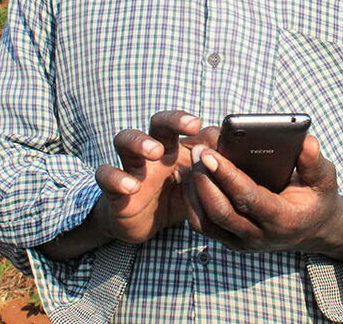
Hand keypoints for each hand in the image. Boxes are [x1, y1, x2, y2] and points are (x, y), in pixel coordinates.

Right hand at [93, 110, 213, 244]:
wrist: (142, 223)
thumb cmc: (175, 196)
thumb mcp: (198, 185)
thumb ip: (213, 169)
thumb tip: (236, 151)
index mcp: (175, 147)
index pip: (186, 125)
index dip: (201, 125)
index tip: (219, 133)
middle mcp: (153, 150)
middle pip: (158, 123)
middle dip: (174, 119)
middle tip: (192, 125)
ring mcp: (131, 166)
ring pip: (125, 139)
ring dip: (140, 141)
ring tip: (154, 151)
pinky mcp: (114, 188)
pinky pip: (106, 175)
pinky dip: (116, 178)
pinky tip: (131, 186)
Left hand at [184, 135, 342, 265]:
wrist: (312, 229)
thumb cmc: (316, 198)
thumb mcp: (324, 179)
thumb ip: (314, 162)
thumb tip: (306, 141)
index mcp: (283, 220)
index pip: (249, 199)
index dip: (228, 176)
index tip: (211, 154)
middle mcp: (259, 236)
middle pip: (221, 212)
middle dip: (205, 180)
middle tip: (197, 151)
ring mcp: (242, 242)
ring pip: (206, 222)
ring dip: (194, 191)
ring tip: (190, 162)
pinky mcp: (230, 240)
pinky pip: (203, 225)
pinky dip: (192, 202)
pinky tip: (189, 178)